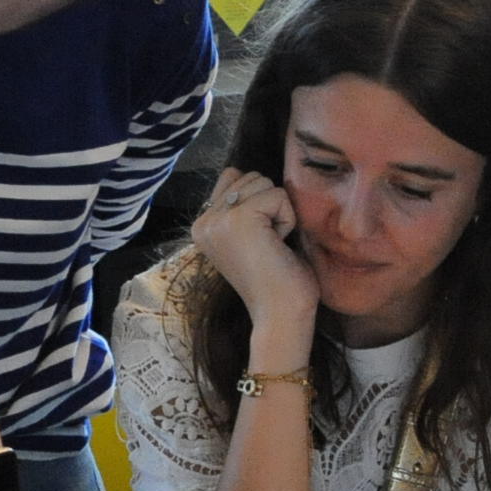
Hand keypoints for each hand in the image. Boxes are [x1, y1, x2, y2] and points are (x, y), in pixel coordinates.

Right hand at [188, 168, 317, 341]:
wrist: (280, 315)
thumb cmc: (277, 280)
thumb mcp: (251, 236)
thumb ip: (243, 206)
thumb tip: (251, 175)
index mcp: (203, 226)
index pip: (233, 176)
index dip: (260, 201)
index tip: (260, 240)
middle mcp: (203, 221)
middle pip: (250, 176)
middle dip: (270, 205)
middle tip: (268, 244)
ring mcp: (217, 220)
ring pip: (264, 183)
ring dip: (279, 212)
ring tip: (272, 245)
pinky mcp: (238, 219)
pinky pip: (278, 195)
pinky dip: (287, 219)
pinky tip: (278, 246)